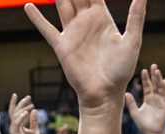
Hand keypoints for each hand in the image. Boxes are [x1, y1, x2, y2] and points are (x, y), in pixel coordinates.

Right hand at [8, 95, 40, 133]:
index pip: (15, 112)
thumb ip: (33, 121)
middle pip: (14, 111)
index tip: (26, 97)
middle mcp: (14, 127)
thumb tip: (34, 110)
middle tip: (29, 97)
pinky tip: (27, 112)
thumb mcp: (35, 130)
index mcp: (17, 126)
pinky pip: (17, 123)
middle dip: (21, 103)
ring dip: (23, 109)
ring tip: (31, 105)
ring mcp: (14, 130)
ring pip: (15, 116)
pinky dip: (21, 117)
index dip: (18, 103)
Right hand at [25, 0, 145, 110]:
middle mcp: (85, 22)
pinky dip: (37, 18)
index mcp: (102, 18)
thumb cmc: (121, 71)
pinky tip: (28, 6)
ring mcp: (72, 33)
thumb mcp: (132, 41)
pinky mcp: (62, 46)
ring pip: (62, 5)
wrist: (104, 93)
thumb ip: (136, 17)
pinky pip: (47, 29)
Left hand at [124, 64, 164, 133]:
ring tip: (157, 71)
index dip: (146, 78)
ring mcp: (161, 101)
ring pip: (161, 87)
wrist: (151, 133)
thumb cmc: (143, 124)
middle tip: (153, 65)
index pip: (147, 86)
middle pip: (155, 84)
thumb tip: (126, 93)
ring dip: (159, 79)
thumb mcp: (135, 112)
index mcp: (148, 99)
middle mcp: (155, 98)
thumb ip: (131, 103)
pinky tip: (164, 82)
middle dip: (154, 75)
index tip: (144, 70)